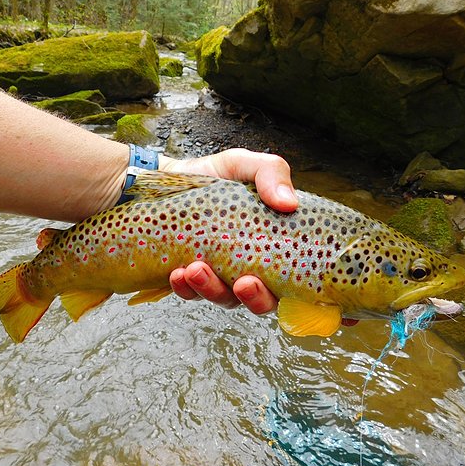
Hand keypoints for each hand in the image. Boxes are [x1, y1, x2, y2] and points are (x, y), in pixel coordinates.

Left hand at [160, 149, 296, 313]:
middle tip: (243, 283)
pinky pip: (190, 294)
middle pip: (261, 301)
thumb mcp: (244, 165)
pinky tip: (178, 274)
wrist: (172, 177)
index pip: (292, 281)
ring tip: (196, 270)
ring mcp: (221, 276)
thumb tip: (289, 202)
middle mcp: (252, 267)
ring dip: (211, 290)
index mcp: (273, 246)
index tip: (269, 279)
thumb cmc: (216, 175)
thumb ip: (271, 173)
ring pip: (224, 299)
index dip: (289, 292)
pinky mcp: (192, 279)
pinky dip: (185, 288)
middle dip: (253, 298)